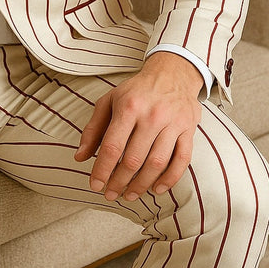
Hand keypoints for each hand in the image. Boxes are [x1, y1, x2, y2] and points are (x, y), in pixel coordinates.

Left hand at [74, 52, 202, 201]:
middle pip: (133, 160)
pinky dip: (169, 179)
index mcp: (128, 107)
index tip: (95, 185)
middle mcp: (151, 116)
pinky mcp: (188, 129)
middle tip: (111, 194)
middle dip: (119, 182)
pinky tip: (156, 189)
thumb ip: (93, 129)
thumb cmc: (137, 90)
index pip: (112, 146)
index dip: (102, 170)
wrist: (172, 72)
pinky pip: (181, 160)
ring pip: (156, 164)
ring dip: (141, 185)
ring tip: (130, 195)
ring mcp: (172, 123)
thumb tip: (80, 157)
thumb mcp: (109, 101)